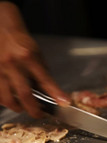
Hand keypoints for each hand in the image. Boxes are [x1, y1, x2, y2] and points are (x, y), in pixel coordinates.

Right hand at [0, 1, 69, 117]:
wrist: (2, 29)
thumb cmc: (21, 43)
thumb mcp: (37, 55)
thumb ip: (42, 73)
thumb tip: (50, 92)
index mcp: (29, 58)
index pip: (45, 80)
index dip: (55, 94)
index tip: (64, 103)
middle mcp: (13, 64)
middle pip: (24, 94)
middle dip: (33, 109)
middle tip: (39, 114)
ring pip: (6, 98)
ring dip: (16, 107)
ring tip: (23, 108)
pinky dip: (4, 100)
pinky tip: (10, 100)